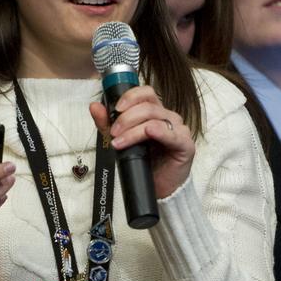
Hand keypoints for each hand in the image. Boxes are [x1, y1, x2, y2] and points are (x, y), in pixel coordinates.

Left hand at [89, 86, 193, 200]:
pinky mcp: (185, 144)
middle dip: (126, 118)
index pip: (145, 93)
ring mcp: (178, 129)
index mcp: (155, 112)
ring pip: (154, 119)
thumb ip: (108, 124)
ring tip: (119, 142)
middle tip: (113, 132)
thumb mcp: (121, 140)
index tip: (115, 109)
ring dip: (133, 130)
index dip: (130, 97)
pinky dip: (158, 132)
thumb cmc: (146, 163)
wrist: (159, 187)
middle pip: (147, 106)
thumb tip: (95, 107)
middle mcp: (168, 117)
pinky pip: (171, 134)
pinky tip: (149, 132)